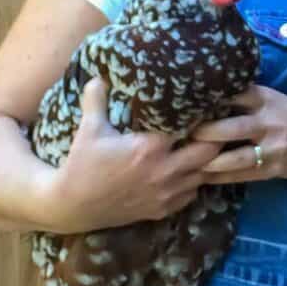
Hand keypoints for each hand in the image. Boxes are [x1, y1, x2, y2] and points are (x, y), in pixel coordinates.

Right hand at [40, 76, 221, 232]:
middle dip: (215, 137)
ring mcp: (165, 194)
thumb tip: (99, 75)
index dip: (202, 116)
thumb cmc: (82, 164)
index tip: (209, 105)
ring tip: (206, 145)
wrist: (71, 207)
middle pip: (209, 152)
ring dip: (207, 161)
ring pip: (204, 175)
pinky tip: (188, 169)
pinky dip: (194, 181)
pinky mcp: (161, 210)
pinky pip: (191, 194)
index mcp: (150, 148)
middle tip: (215, 124)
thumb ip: (96, 99)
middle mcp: (164, 172)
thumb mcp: (89, 129)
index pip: (191, 128)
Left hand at [191, 85, 286, 183]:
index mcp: (268, 99)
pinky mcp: (273, 170)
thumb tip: (209, 95)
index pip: (235, 95)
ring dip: (210, 161)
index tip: (188, 103)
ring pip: (235, 157)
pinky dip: (220, 177)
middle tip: (182, 135)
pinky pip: (241, 176)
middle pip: (232, 128)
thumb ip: (248, 98)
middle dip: (205, 132)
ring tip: (188, 161)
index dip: (211, 100)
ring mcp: (272, 148)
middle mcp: (270, 122)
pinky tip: (203, 177)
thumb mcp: (275, 99)